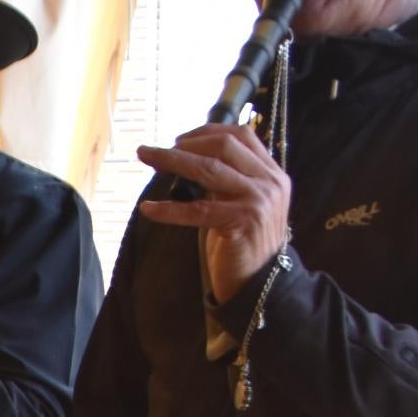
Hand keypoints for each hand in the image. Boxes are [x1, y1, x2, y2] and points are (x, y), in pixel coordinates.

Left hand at [136, 121, 292, 304]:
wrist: (262, 284)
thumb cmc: (244, 243)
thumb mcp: (241, 202)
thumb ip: (226, 179)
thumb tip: (187, 157)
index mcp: (272, 173)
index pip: (241, 135)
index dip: (206, 132)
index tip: (178, 139)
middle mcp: (270, 182)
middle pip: (224, 146)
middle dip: (185, 144)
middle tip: (154, 151)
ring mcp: (259, 201)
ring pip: (209, 169)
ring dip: (171, 161)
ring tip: (145, 157)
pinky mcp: (242, 222)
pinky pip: (198, 210)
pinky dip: (169, 209)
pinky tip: (148, 208)